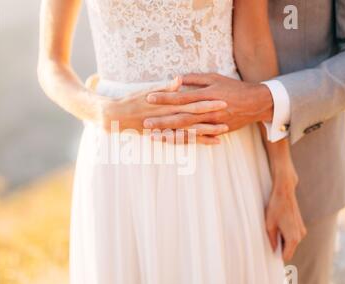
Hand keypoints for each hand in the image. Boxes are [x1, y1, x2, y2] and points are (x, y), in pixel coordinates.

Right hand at [86, 75, 228, 142]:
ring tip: (224, 131)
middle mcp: (167, 117)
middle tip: (229, 114)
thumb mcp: (147, 91)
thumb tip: (179, 79)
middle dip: (211, 116)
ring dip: (207, 131)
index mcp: (166, 103)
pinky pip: (183, 141)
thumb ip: (165, 87)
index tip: (222, 98)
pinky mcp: (163, 136)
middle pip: (193, 117)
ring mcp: (165, 128)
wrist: (115, 117)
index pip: (190, 102)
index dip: (206, 101)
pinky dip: (197, 142)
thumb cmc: (131, 101)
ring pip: (190, 131)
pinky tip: (212, 143)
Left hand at [144, 73, 273, 133]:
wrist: (255, 103)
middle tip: (145, 123)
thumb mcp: (215, 78)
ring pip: (188, 131)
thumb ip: (195, 78)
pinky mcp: (216, 132)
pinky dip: (185, 141)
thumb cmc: (233, 87)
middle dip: (162, 121)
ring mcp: (212, 123)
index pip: (182, 97)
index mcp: (207, 95)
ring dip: (170, 134)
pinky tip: (172, 143)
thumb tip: (176, 78)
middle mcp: (208, 110)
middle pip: (182, 117)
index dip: (165, 97)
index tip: (149, 98)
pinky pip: (198, 139)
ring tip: (154, 137)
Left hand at [265, 171, 306, 261]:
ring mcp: (302, 230)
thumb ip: (272, 240)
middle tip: (269, 238)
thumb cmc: (275, 208)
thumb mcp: (269, 225)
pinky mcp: (301, 225)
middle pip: (289, 249)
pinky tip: (279, 224)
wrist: (285, 192)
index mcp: (293, 238)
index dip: (277, 256)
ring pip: (291, 242)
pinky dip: (285, 233)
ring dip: (282, 239)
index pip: (286, 256)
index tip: (270, 253)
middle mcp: (300, 236)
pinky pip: (293, 235)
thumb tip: (273, 250)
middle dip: (279, 246)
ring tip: (274, 228)